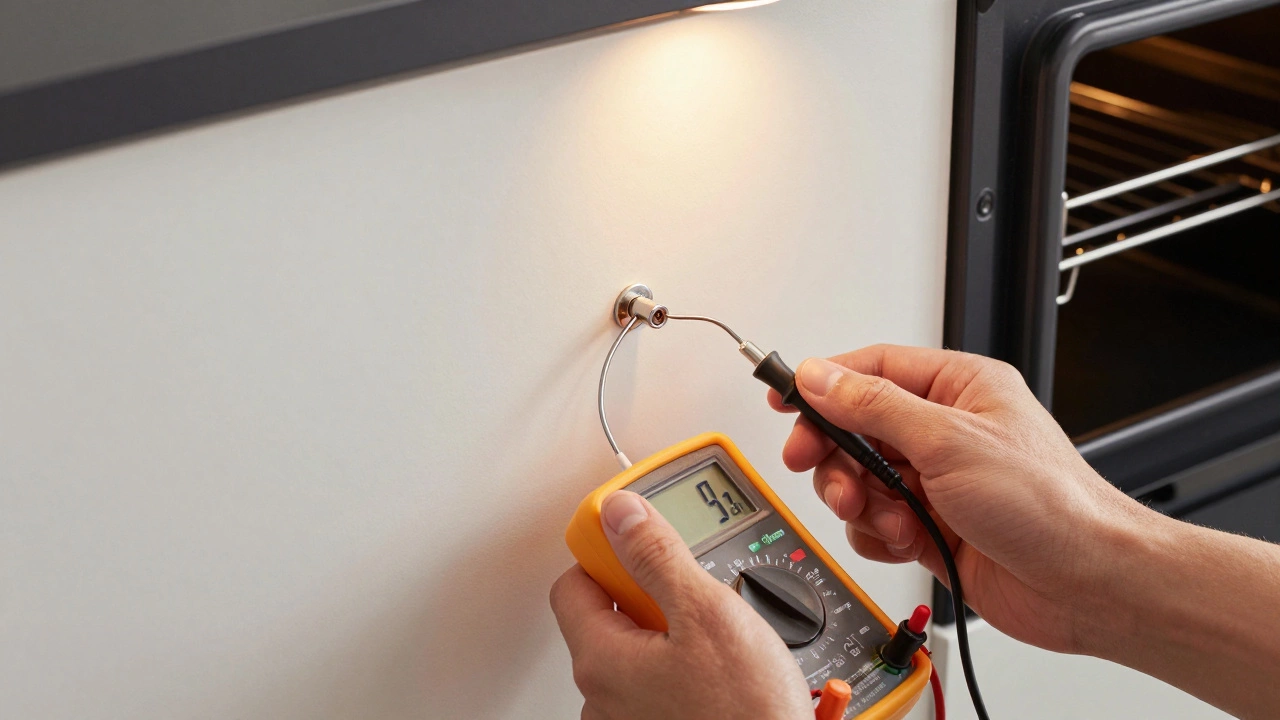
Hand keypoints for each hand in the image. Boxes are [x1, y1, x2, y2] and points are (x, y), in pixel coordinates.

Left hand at [550, 491, 811, 719]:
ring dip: (669, 633)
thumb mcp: (707, 613)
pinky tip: (720, 668)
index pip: (572, 583)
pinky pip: (656, 684)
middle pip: (606, 617)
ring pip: (636, 652)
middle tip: (693, 595)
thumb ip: (657, 556)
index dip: (606, 554)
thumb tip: (622, 514)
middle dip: (650, 596)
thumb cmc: (746, 714)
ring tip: (716, 637)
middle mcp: (603, 698)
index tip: (637, 538)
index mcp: (601, 662)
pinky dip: (682, 666)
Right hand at [769, 344, 1144, 653]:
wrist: (1087, 585)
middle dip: (836, 455)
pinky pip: (875, 522)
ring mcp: (937, 481)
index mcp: (958, 389)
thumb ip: (874, 406)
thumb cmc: (1049, 504)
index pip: (871, 370)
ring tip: (887, 515)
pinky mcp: (932, 526)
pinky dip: (880, 535)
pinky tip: (909, 540)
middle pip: (855, 428)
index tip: (783, 396)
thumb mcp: (949, 441)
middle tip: (819, 468)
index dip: (823, 383)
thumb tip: (821, 378)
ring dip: (861, 502)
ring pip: (859, 480)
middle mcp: (944, 432)